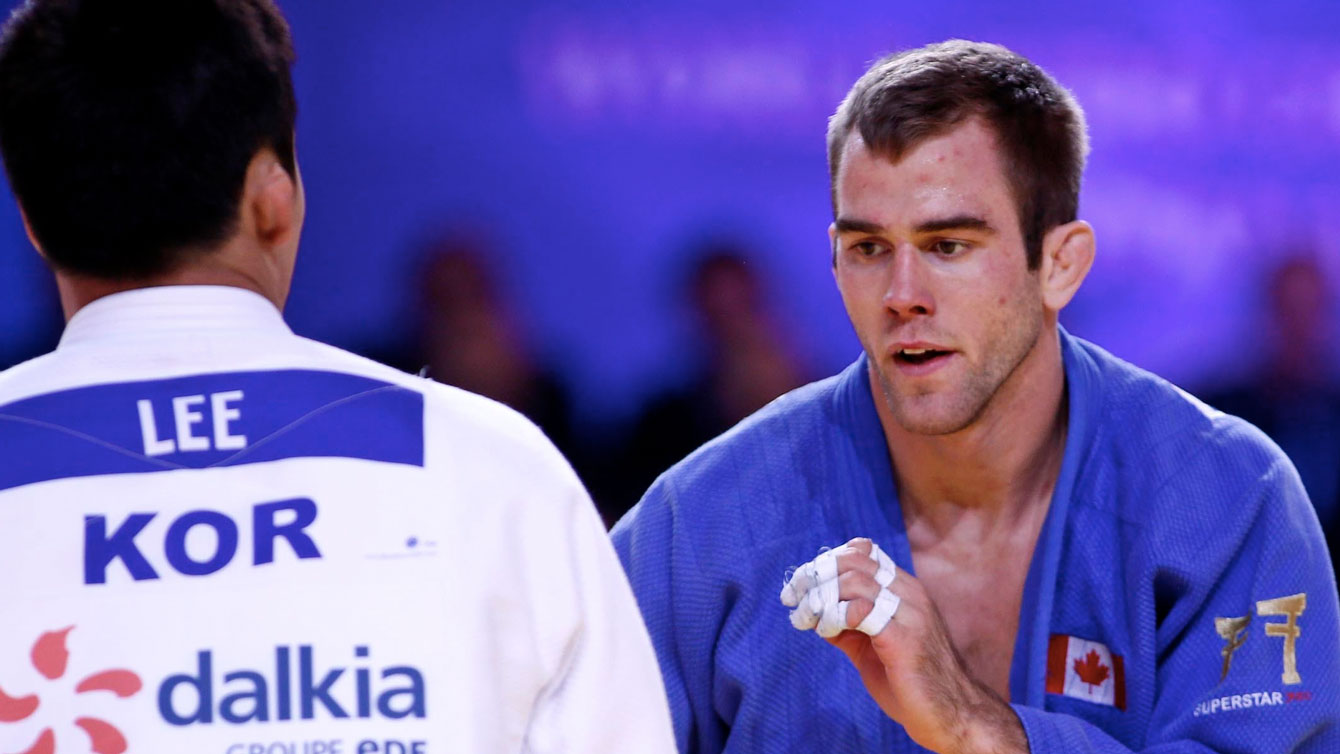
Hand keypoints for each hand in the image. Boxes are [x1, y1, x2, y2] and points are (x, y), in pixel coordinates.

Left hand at [782, 538, 1028, 753]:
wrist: (951, 715)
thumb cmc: (911, 683)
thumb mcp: (871, 647)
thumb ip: (848, 626)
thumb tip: (814, 611)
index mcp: (904, 591)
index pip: (862, 552)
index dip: (827, 562)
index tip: (801, 584)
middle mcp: (908, 594)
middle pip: (853, 560)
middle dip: (815, 575)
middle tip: (793, 596)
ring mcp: (909, 614)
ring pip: (854, 580)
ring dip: (820, 597)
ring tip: (806, 618)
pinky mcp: (904, 639)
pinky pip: (861, 611)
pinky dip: (834, 617)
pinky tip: (825, 632)